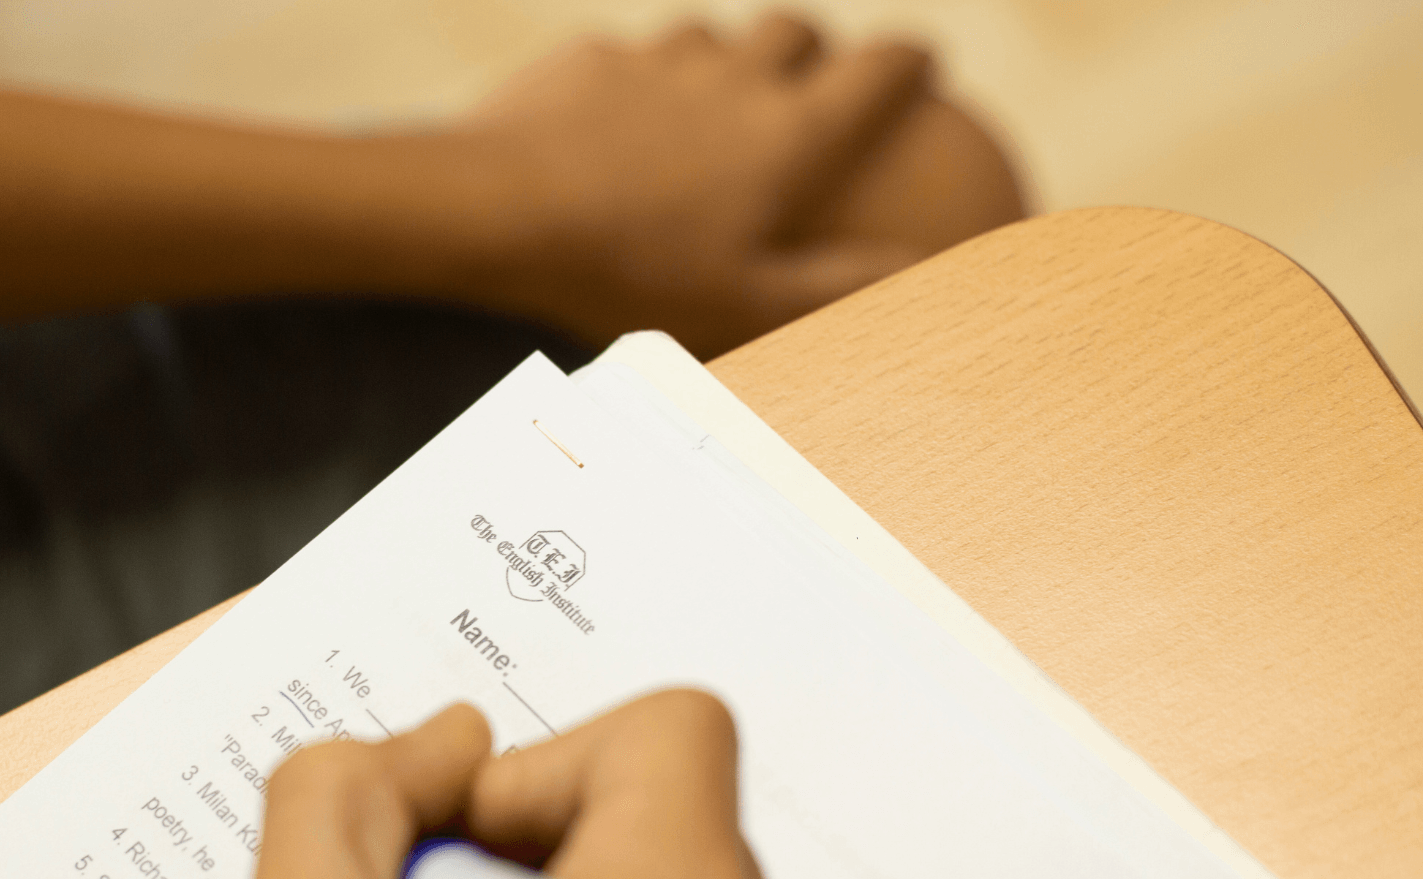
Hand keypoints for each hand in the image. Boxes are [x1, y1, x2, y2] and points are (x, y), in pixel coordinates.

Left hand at [454, 13, 942, 355]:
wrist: (497, 209)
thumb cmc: (627, 274)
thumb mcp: (743, 305)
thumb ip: (836, 286)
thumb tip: (922, 268)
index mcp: (785, 134)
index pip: (876, 72)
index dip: (910, 61)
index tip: (925, 67)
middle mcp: (730, 77)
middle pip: (792, 30)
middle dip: (814, 44)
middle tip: (814, 72)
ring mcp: (654, 61)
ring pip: (707, 35)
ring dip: (721, 55)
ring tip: (711, 95)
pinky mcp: (584, 60)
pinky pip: (625, 57)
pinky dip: (636, 81)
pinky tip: (613, 117)